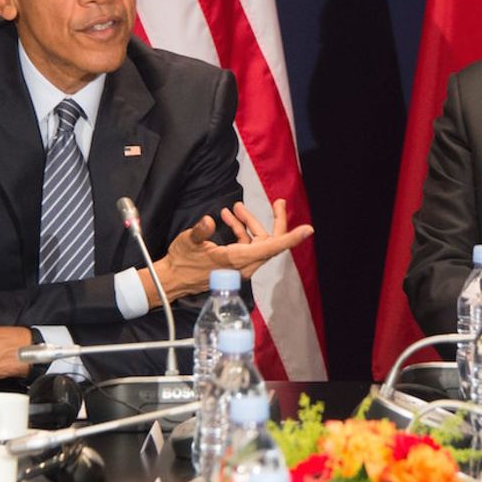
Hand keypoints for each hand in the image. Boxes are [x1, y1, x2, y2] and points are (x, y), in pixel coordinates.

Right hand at [148, 199, 313, 305]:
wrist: (173, 279)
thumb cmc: (181, 262)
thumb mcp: (188, 243)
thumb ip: (200, 232)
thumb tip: (209, 221)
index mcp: (237, 259)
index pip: (270, 248)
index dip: (290, 238)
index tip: (307, 229)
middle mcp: (244, 264)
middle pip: (270, 242)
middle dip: (275, 220)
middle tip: (278, 201)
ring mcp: (241, 265)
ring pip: (257, 241)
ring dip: (249, 223)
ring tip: (233, 208)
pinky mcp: (236, 263)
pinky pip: (246, 244)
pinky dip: (241, 230)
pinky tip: (227, 218)